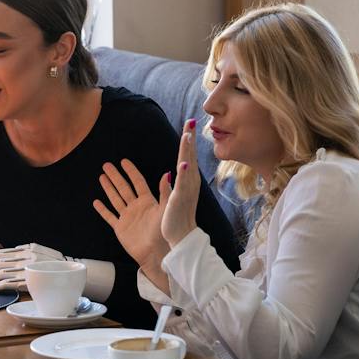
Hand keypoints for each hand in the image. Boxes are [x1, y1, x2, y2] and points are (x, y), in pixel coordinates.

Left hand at [0, 243, 63, 292]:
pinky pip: (7, 284)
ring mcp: (26, 271)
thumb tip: (15, 249)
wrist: (70, 274)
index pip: (2, 252)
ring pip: (0, 274)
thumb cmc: (56, 263)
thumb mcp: (42, 250)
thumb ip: (27, 248)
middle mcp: (25, 259)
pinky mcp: (27, 283)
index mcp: (26, 250)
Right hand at [93, 158, 171, 271]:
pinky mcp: (121, 228)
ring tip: (102, 177)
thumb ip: (165, 192)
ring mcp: (127, 217)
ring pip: (115, 199)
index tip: (124, 161)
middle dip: (115, 176)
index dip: (130, 171)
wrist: (157, 252)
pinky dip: (102, 210)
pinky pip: (109, 216)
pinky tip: (96, 202)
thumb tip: (167, 173)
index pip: (137, 182)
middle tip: (106, 165)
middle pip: (123, 188)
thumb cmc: (164, 232)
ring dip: (108, 188)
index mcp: (147, 201)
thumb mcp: (166, 209)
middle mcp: (136, 207)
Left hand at [160, 120, 200, 246]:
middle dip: (190, 138)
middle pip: (189, 156)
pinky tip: (183, 163)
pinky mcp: (181, 199)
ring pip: (187, 166)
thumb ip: (171, 184)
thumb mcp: (173, 196)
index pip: (187, 156)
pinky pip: (182, 185)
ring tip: (187, 135)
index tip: (188, 124)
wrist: (182, 236)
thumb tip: (168, 173)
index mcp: (188, 180)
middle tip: (191, 121)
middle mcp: (190, 182)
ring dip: (187, 151)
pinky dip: (184, 174)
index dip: (188, 140)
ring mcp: (187, 190)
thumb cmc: (178, 216)